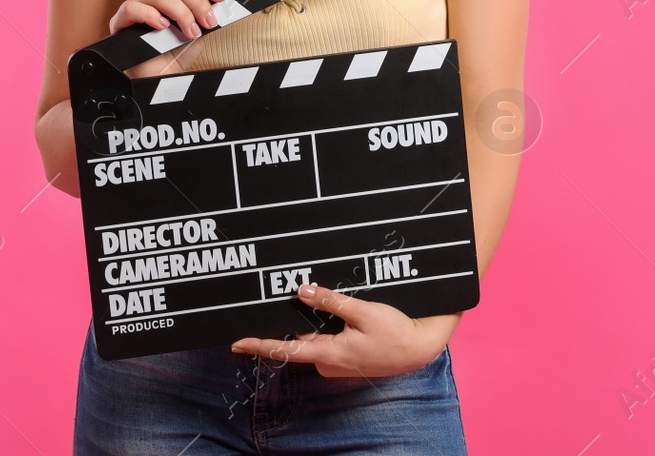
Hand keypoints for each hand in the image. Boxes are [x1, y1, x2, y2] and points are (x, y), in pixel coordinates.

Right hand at [114, 0, 241, 79]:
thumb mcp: (201, 25)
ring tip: (190, 33)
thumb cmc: (176, 51)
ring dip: (181, 13)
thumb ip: (212, 1)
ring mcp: (134, 4)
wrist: (161, 78)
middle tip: (209, 23)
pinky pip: (134, 8)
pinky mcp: (121, 20)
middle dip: (198, 2)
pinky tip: (163, 27)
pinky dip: (152, 15)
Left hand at [229, 284, 459, 377]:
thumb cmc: (395, 332)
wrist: (419, 348)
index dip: (258, 344)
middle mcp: (328, 362)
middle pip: (297, 340)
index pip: (284, 350)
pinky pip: (326, 340)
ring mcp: (337, 362)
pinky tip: (328, 310)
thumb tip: (302, 291)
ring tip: (309, 297)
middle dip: (288, 321)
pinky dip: (323, 326)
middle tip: (280, 297)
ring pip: (313, 338)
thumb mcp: (364, 312)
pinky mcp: (345, 358)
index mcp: (328, 353)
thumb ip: (330, 302)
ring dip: (309, 321)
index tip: (235, 341)